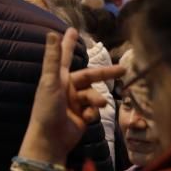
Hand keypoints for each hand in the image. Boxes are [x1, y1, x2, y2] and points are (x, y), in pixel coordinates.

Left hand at [20, 29, 124, 162]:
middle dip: (106, 73)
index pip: (66, 55)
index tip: (73, 30)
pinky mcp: (82, 116)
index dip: (69, 43)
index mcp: (59, 78)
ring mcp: (75, 103)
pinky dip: (93, 113)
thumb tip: (52, 33)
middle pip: (91, 76)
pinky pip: (94, 110)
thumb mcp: (50, 82)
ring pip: (94, 94)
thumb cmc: (46, 109)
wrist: (50, 139)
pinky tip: (87, 119)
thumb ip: (54, 58)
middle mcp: (67, 88)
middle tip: (123, 69)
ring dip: (97, 99)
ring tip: (97, 105)